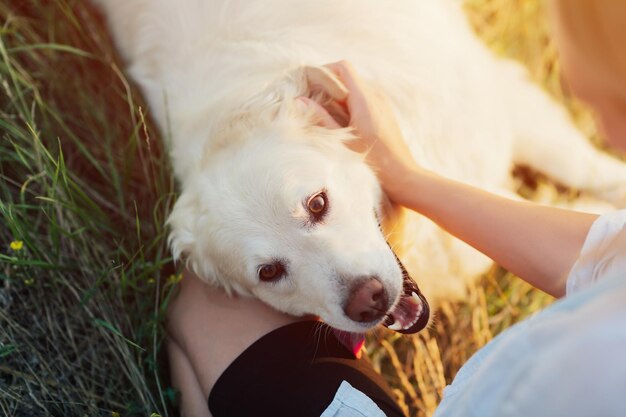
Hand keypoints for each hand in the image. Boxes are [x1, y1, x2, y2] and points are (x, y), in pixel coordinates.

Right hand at [301, 60, 421, 204]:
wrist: (401, 174)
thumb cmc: (372, 161)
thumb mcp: (342, 140)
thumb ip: (320, 118)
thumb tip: (300, 101)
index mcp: (364, 99)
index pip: (343, 67)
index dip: (324, 71)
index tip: (311, 85)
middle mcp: (375, 95)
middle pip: (347, 76)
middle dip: (328, 85)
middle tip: (312, 100)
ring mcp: (382, 101)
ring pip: (354, 86)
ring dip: (338, 95)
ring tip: (325, 112)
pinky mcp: (384, 110)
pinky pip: (363, 97)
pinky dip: (349, 102)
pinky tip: (342, 121)